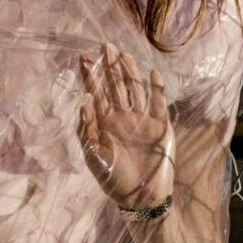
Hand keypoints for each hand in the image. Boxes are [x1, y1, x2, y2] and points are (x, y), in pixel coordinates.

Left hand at [78, 43, 174, 211]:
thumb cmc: (114, 179)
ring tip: (124, 55)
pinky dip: (156, 88)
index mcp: (105, 123)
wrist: (141, 197)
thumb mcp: (94, 156)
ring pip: (136, 90)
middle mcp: (123, 117)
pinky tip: (152, 73)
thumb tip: (83, 104)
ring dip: (130, 72)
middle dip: (110, 67)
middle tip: (105, 46)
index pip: (96, 94)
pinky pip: (158, 103)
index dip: (90, 76)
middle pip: (116, 86)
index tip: (83, 58)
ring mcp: (142, 120)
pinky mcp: (160, 126)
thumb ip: (87, 131)